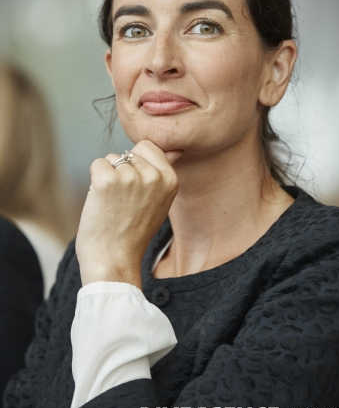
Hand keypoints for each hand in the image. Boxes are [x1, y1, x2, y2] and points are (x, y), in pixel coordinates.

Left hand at [75, 141, 182, 288]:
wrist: (114, 261)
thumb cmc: (134, 233)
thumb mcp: (160, 201)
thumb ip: (164, 173)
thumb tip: (176, 149)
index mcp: (170, 179)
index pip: (148, 147)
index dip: (137, 164)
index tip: (136, 191)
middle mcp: (154, 176)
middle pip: (128, 153)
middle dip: (122, 171)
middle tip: (124, 202)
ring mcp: (130, 177)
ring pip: (111, 159)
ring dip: (108, 177)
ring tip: (114, 205)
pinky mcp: (107, 181)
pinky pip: (97, 164)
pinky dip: (94, 181)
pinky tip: (102, 202)